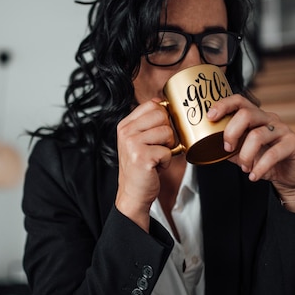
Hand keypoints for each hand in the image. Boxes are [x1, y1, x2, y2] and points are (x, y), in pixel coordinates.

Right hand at [115, 99, 176, 229]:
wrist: (133, 193)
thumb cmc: (140, 166)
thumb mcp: (139, 140)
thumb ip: (147, 121)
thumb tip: (161, 102)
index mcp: (125, 125)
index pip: (152, 105)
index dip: (162, 118)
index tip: (157, 133)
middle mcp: (126, 131)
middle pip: (162, 115)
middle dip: (167, 133)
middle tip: (158, 148)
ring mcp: (132, 143)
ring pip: (168, 132)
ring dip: (168, 148)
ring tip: (156, 157)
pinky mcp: (142, 156)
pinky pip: (168, 151)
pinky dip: (167, 162)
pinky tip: (156, 167)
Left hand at [208, 95, 294, 212]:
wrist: (290, 176)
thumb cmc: (264, 160)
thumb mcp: (241, 153)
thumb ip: (228, 146)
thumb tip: (207, 145)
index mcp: (255, 117)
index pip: (239, 101)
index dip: (223, 105)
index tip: (210, 117)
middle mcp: (269, 119)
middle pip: (246, 114)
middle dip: (231, 132)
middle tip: (228, 148)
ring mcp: (282, 129)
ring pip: (257, 135)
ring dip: (245, 155)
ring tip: (245, 168)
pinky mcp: (293, 143)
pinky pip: (273, 153)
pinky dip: (260, 167)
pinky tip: (254, 176)